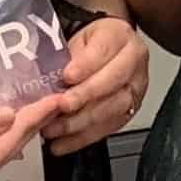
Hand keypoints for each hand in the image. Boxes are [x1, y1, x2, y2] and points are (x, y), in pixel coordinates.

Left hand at [45, 15, 148, 152]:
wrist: (106, 50)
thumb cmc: (88, 44)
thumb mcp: (74, 39)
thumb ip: (65, 55)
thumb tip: (46, 76)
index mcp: (119, 37)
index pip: (104, 50)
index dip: (86, 65)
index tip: (67, 76)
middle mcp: (133, 63)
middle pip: (113, 81)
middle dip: (85, 96)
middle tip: (61, 105)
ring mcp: (134, 89)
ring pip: (113, 108)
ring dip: (81, 122)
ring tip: (55, 128)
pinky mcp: (129, 112)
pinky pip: (108, 128)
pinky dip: (83, 138)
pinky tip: (63, 143)